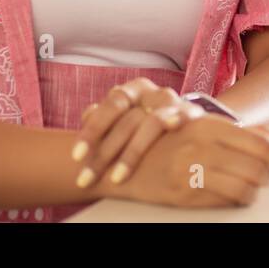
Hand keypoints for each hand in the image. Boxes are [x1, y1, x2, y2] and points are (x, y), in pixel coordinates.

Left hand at [71, 79, 205, 189]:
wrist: (185, 119)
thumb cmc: (146, 121)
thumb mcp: (125, 117)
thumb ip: (105, 119)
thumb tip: (87, 117)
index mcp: (133, 90)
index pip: (109, 105)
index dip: (92, 130)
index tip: (77, 156)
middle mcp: (152, 93)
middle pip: (126, 119)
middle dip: (105, 152)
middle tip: (87, 177)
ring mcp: (173, 103)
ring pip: (151, 123)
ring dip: (131, 152)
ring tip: (117, 177)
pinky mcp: (192, 114)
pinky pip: (182, 117)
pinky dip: (176, 121)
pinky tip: (170, 129)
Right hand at [98, 115, 268, 207]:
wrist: (127, 160)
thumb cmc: (175, 140)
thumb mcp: (211, 127)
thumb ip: (254, 132)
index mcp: (210, 125)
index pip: (260, 143)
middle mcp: (201, 146)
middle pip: (256, 168)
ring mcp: (190, 171)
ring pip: (244, 188)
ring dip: (255, 191)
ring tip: (252, 187)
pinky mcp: (183, 195)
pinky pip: (225, 202)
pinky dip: (238, 201)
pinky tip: (234, 195)